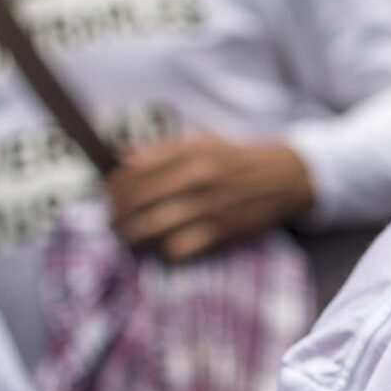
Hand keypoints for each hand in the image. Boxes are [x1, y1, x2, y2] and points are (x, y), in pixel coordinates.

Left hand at [106, 135, 313, 262]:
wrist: (284, 178)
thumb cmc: (236, 159)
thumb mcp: (202, 141)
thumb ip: (162, 148)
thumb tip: (122, 158)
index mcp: (190, 151)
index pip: (135, 169)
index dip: (114, 184)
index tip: (106, 193)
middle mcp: (198, 177)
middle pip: (139, 198)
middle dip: (117, 211)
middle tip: (111, 218)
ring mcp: (210, 206)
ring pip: (153, 226)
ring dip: (131, 234)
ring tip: (125, 235)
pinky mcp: (222, 232)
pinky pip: (179, 247)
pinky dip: (163, 249)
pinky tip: (158, 246)